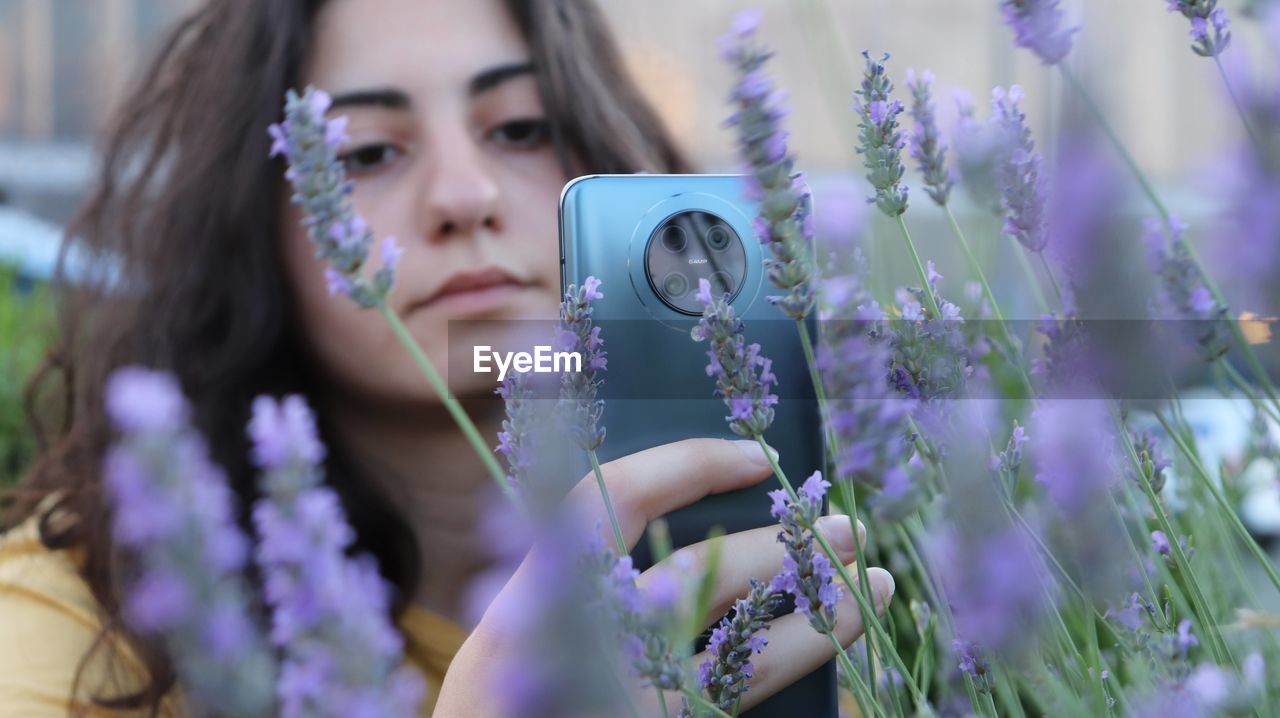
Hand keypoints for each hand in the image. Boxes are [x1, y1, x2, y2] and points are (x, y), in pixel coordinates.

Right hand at [434, 438, 895, 716]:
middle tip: (842, 524)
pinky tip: (840, 637)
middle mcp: (573, 645)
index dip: (686, 466)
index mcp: (527, 600)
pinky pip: (742, 689)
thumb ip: (581, 584)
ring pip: (736, 640)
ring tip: (874, 584)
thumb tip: (692, 525)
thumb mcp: (522, 640)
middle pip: (693, 574)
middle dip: (776, 544)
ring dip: (813, 605)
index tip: (757, 456)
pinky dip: (798, 658)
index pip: (606, 500)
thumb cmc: (514, 705)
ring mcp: (622, 693)